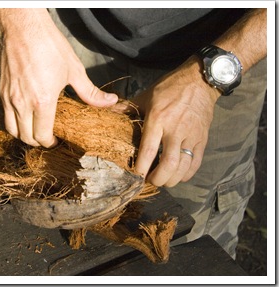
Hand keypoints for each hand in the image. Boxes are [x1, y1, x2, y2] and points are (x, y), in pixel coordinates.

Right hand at [0, 9, 117, 146]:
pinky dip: (13, 122)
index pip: (42, 136)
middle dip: (38, 142)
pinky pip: (3, 115)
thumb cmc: (50, 47)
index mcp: (42, 102)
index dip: (50, 144)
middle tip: (48, 138)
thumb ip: (91, 92)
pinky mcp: (0, 90)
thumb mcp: (74, 70)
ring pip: (11, 129)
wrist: (23, 27)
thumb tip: (111, 102)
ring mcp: (8, 97)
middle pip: (26, 137)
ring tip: (34, 130)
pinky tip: (23, 115)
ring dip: (23, 135)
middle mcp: (22, 104)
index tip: (57, 141)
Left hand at [122, 57, 219, 186]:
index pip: (149, 150)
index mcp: (158, 119)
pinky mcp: (202, 139)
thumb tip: (108, 112)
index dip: (141, 168)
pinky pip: (196, 163)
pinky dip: (187, 174)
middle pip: (168, 164)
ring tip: (163, 180)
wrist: (200, 81)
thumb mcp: (147, 95)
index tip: (136, 177)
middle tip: (150, 180)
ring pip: (183, 167)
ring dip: (172, 179)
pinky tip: (178, 175)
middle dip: (158, 179)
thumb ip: (128, 108)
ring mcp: (191, 136)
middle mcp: (175, 130)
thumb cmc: (170, 88)